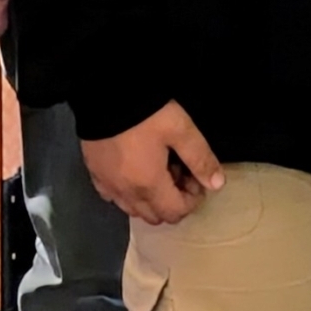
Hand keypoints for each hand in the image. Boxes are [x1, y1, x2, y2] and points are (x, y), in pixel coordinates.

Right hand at [81, 101, 224, 226]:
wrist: (104, 94)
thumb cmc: (146, 113)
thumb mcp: (180, 129)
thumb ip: (200, 158)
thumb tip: (217, 185)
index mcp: (150, 186)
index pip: (176, 212)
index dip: (192, 199)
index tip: (195, 177)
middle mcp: (127, 193)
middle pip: (154, 216)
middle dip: (172, 201)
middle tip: (177, 171)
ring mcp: (107, 184)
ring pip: (132, 209)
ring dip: (150, 199)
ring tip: (155, 169)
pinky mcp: (94, 172)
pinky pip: (112, 196)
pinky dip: (126, 192)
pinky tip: (131, 170)